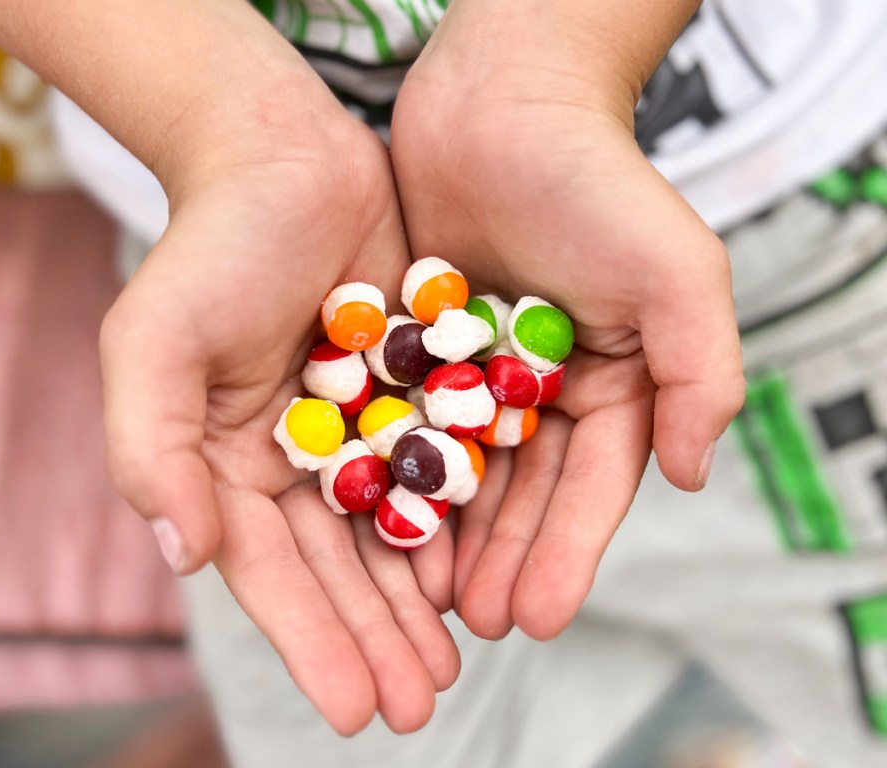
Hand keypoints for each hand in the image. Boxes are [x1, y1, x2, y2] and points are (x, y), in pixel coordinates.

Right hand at [0, 0, 459, 734]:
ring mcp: (352, 428)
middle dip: (372, 639)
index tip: (351, 710)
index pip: (268, 572)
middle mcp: (290, 459)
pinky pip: (433, 470)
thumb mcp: (153, 345)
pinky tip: (472, 576)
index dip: (309, 642)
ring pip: (388, 531)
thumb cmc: (209, 249)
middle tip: (416, 705)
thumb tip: (184, 556)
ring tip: (449, 667)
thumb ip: (154, 451)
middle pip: (335, 567)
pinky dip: (452, 524)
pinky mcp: (405, 390)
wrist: (279, 158)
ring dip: (415, 602)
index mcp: (225, 463)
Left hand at [390, 6, 744, 640]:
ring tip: (425, 603)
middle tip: (473, 630)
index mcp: (610, 382)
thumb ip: (700, 370)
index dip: (564, 555)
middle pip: (521, 494)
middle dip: (501, 563)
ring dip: (445, 537)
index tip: (536, 618)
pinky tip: (373, 524)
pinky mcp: (416, 349)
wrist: (501, 99)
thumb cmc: (594, 179)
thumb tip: (699, 470)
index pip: (591, 488)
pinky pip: (402, 422)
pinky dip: (392, 474)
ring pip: (458, 471)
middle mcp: (543, 389)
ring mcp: (475, 373)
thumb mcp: (674, 271)